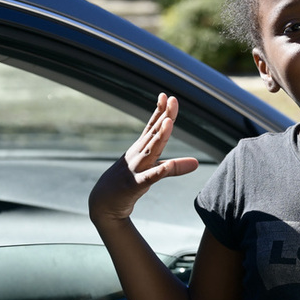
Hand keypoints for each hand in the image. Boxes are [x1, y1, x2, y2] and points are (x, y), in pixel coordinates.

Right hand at [89, 94, 198, 223]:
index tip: (168, 96)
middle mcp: (138, 154)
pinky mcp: (135, 185)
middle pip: (153, 134)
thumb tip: (196, 163)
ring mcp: (135, 168)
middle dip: (164, 117)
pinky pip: (148, 178)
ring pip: (151, 151)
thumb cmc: (129, 184)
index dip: (160, 111)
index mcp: (141, 149)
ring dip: (160, 137)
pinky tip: (168, 166)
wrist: (103, 204)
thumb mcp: (152, 173)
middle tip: (173, 99)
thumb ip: (173, 167)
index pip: (152, 127)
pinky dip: (158, 172)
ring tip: (169, 122)